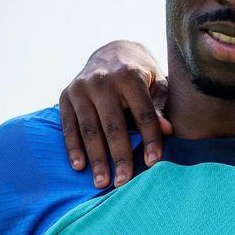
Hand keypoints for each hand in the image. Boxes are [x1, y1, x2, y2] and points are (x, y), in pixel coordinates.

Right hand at [58, 40, 169, 187]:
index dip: (149, 139)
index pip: (143, 113)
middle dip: (120, 156)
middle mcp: (103, 81)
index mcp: (130, 76)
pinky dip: (73, 148)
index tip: (153, 162)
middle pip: (114, 125)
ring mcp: (81, 88)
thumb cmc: (142, 74)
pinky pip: (68, 126)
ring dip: (96, 158)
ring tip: (101, 182)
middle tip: (124, 182)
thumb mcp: (157, 84)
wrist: (112, 51)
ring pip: (89, 129)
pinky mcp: (66, 96)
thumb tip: (167, 131)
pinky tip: (80, 167)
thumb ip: (161, 106)